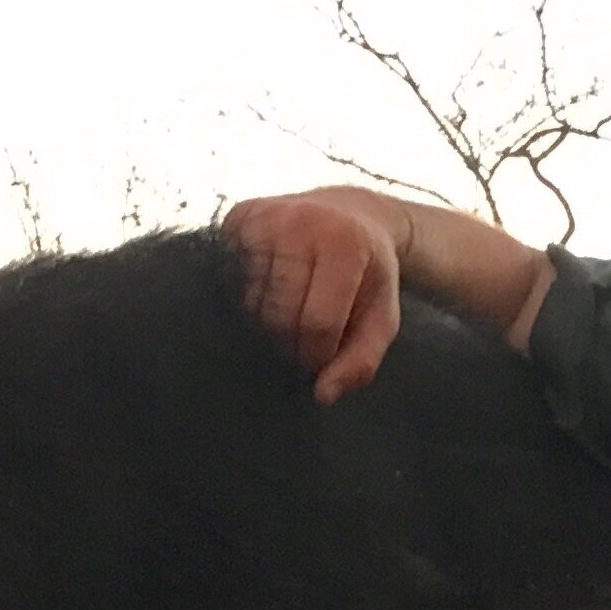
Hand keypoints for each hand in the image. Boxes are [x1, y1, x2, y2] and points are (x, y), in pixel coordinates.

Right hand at [222, 189, 403, 402]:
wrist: (351, 214)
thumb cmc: (366, 274)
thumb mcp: (381, 317)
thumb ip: (362, 361)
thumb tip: (323, 395)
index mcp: (345, 245)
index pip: (315, 323)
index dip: (315, 354)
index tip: (320, 355)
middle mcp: (302, 223)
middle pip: (277, 315)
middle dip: (288, 341)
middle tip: (301, 337)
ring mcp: (266, 217)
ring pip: (249, 301)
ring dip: (265, 321)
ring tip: (287, 310)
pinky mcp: (238, 216)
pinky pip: (229, 276)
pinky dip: (245, 293)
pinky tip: (266, 288)